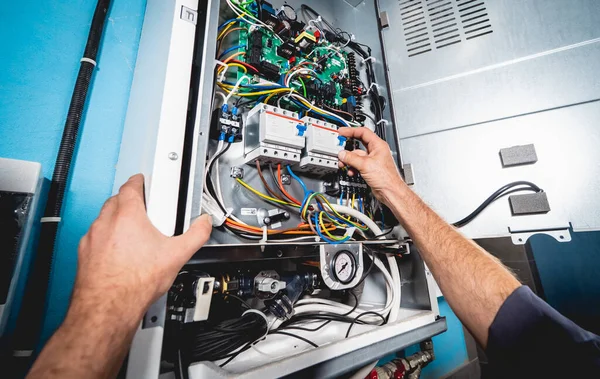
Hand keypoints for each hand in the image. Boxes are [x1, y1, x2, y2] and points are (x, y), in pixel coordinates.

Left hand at [74, 174, 212, 317]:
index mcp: (127, 215)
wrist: (108, 307)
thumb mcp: (177, 255)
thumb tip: (204, 224)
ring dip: (116, 221)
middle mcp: (105, 223)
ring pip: (104, 219)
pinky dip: (106, 240)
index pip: (130, 186)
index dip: (138, 182)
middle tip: (144, 210)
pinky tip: (119, 255)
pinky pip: (96, 239)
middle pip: (116, 201)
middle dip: (129, 201)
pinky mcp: (84, 254)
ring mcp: (92, 238)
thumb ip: (195, 235)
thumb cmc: (134, 282)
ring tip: (134, 235)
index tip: (143, 182)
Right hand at [337, 127, 405, 205]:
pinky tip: (351, 172)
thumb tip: (342, 154)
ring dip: (349, 160)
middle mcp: (375, 151)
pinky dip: (353, 167)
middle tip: (340, 150)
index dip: (351, 131)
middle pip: (358, 145)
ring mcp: (372, 160)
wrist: (389, 191)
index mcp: (378, 145)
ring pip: (356, 156)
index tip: (342, 132)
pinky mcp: (369, 168)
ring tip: (344, 164)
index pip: (363, 132)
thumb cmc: (386, 177)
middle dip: (348, 149)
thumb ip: (351, 158)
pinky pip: (358, 164)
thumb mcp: (365, 165)